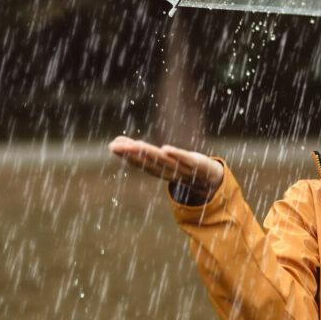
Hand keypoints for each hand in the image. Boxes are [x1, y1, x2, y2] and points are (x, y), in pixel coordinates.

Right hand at [108, 135, 223, 200]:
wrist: (208, 179)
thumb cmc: (178, 165)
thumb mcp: (158, 158)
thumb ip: (137, 150)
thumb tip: (114, 141)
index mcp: (157, 170)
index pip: (139, 162)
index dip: (126, 155)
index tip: (112, 146)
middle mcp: (167, 171)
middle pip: (148, 162)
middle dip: (133, 154)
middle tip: (117, 146)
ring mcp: (182, 169)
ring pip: (164, 161)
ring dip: (150, 154)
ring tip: (136, 145)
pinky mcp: (197, 164)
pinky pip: (186, 160)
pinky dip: (176, 156)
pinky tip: (165, 149)